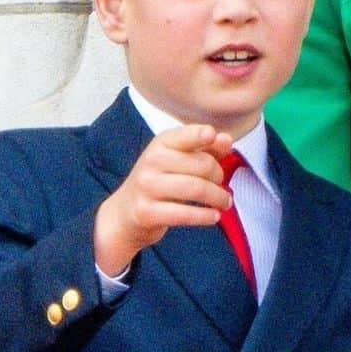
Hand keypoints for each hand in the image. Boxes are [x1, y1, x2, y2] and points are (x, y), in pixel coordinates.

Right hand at [94, 125, 233, 275]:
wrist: (124, 212)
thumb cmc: (160, 181)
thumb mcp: (179, 160)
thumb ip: (206, 149)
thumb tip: (226, 140)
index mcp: (161, 144)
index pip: (184, 136)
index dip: (199, 134)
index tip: (212, 135)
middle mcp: (151, 161)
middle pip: (201, 165)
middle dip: (218, 175)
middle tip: (222, 184)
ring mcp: (147, 187)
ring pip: (196, 188)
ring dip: (217, 197)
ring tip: (225, 202)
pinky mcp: (146, 212)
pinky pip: (184, 214)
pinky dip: (204, 216)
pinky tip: (214, 217)